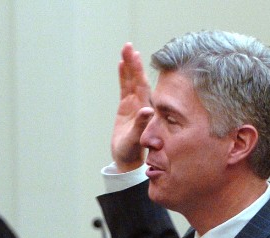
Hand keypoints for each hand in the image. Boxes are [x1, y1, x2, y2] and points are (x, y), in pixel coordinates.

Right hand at [111, 42, 153, 171]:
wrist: (128, 160)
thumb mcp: (136, 139)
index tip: (135, 56)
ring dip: (128, 66)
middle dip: (132, 62)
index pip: (142, 85)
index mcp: (145, 108)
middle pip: (136, 78)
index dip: (138, 70)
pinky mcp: (126, 107)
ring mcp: (134, 104)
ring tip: (126, 49)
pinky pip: (125, 88)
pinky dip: (123, 76)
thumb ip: (142, 124)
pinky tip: (121, 64)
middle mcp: (141, 103)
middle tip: (128, 46)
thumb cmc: (133, 152)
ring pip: (130, 80)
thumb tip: (148, 109)